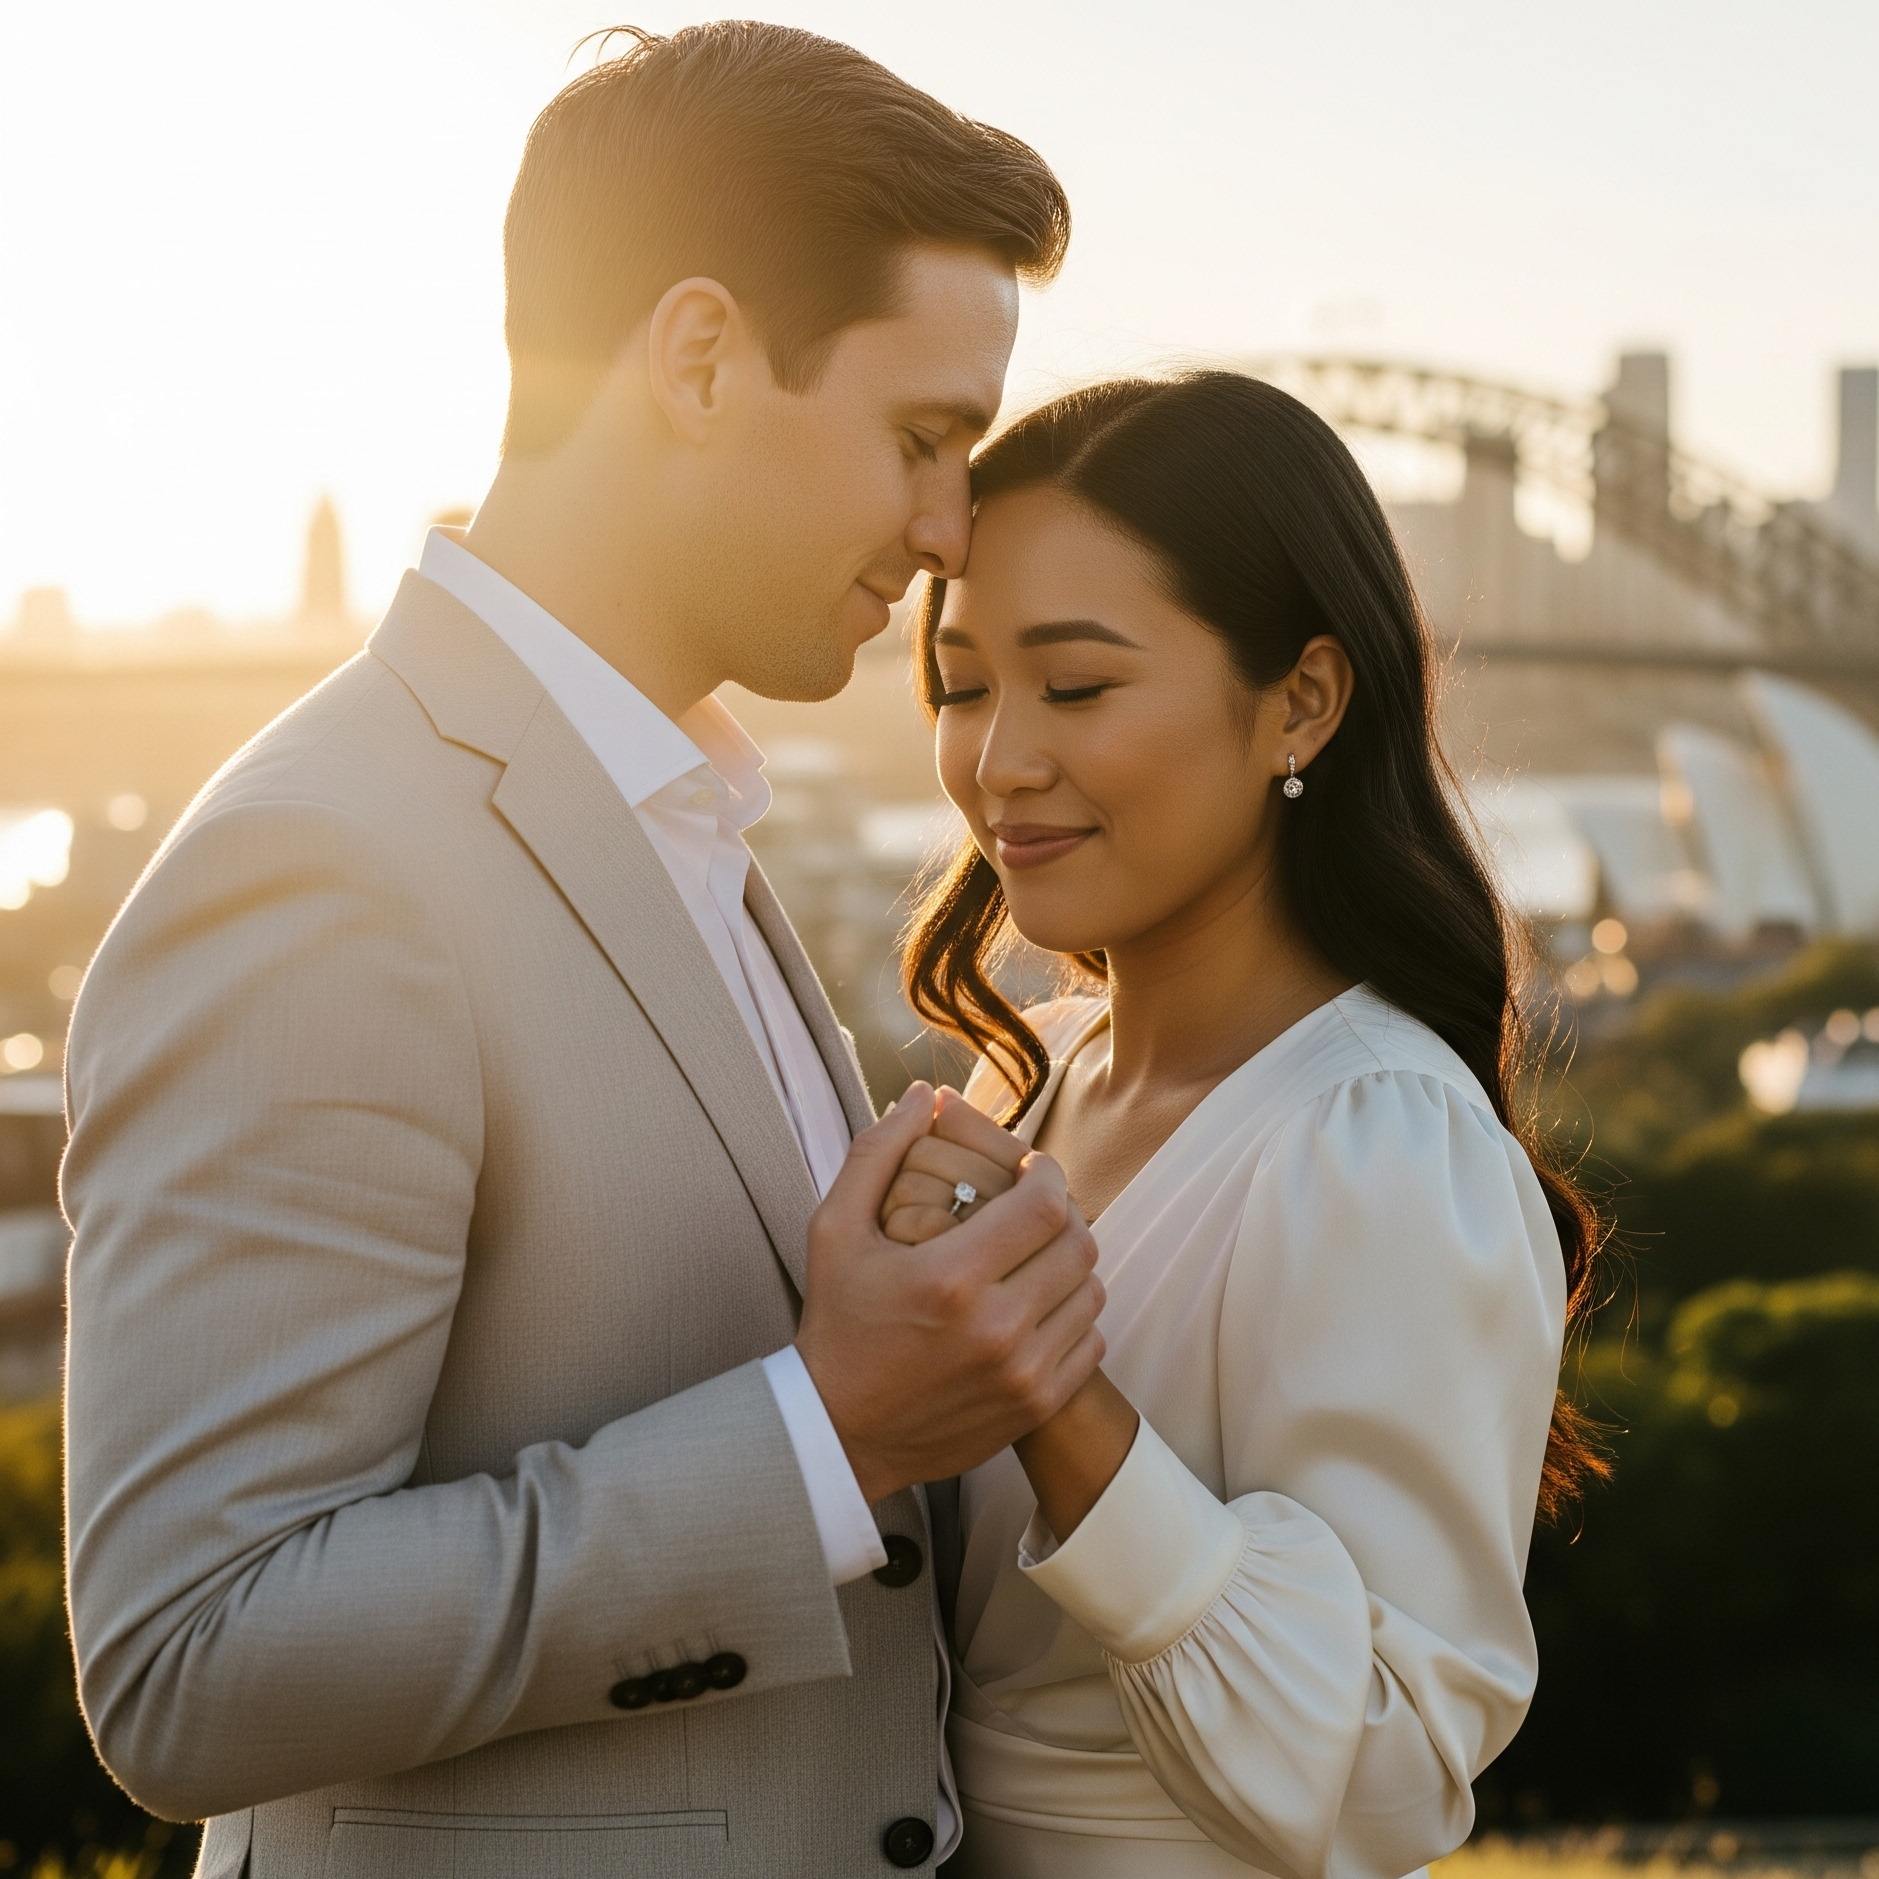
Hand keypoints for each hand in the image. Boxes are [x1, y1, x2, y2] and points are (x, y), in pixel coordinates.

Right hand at [795, 1084, 1106, 1503]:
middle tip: (1036, 1206)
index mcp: (949, 1278)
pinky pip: (1089, 1341)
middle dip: (1064, 1212)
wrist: (837, 1431)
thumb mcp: (834, 1230)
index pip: (1044, 1204)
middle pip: (1079, 1243)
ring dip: (1071, 1263)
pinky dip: (1073, 1315)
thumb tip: (921, 1094)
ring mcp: (1022, 1372)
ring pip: (1091, 1291)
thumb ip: (877, 1153)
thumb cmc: (837, 1323)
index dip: (1048, 1174)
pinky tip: (1037, 1304)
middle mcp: (996, 1327)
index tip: (1031, 1168)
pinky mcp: (1033, 1405)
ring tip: (1036, 1254)